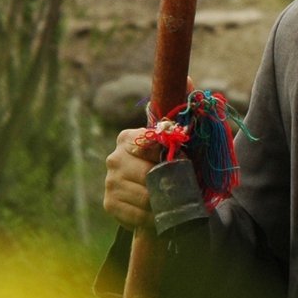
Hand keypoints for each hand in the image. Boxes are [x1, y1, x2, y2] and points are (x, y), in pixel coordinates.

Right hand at [102, 76, 194, 229]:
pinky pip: (137, 214)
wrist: (163, 203)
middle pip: (147, 175)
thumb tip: (189, 78)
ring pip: (144, 196)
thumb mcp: (184, 141)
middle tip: (181, 188)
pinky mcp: (109, 204)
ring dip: (163, 203)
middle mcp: (114, 157)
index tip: (183, 164)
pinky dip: (152, 218)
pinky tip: (158, 215)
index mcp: (129, 138)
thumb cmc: (175, 168)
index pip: (150, 145)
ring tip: (171, 202)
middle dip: (169, 184)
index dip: (170, 158)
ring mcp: (109, 181)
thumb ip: (183, 111)